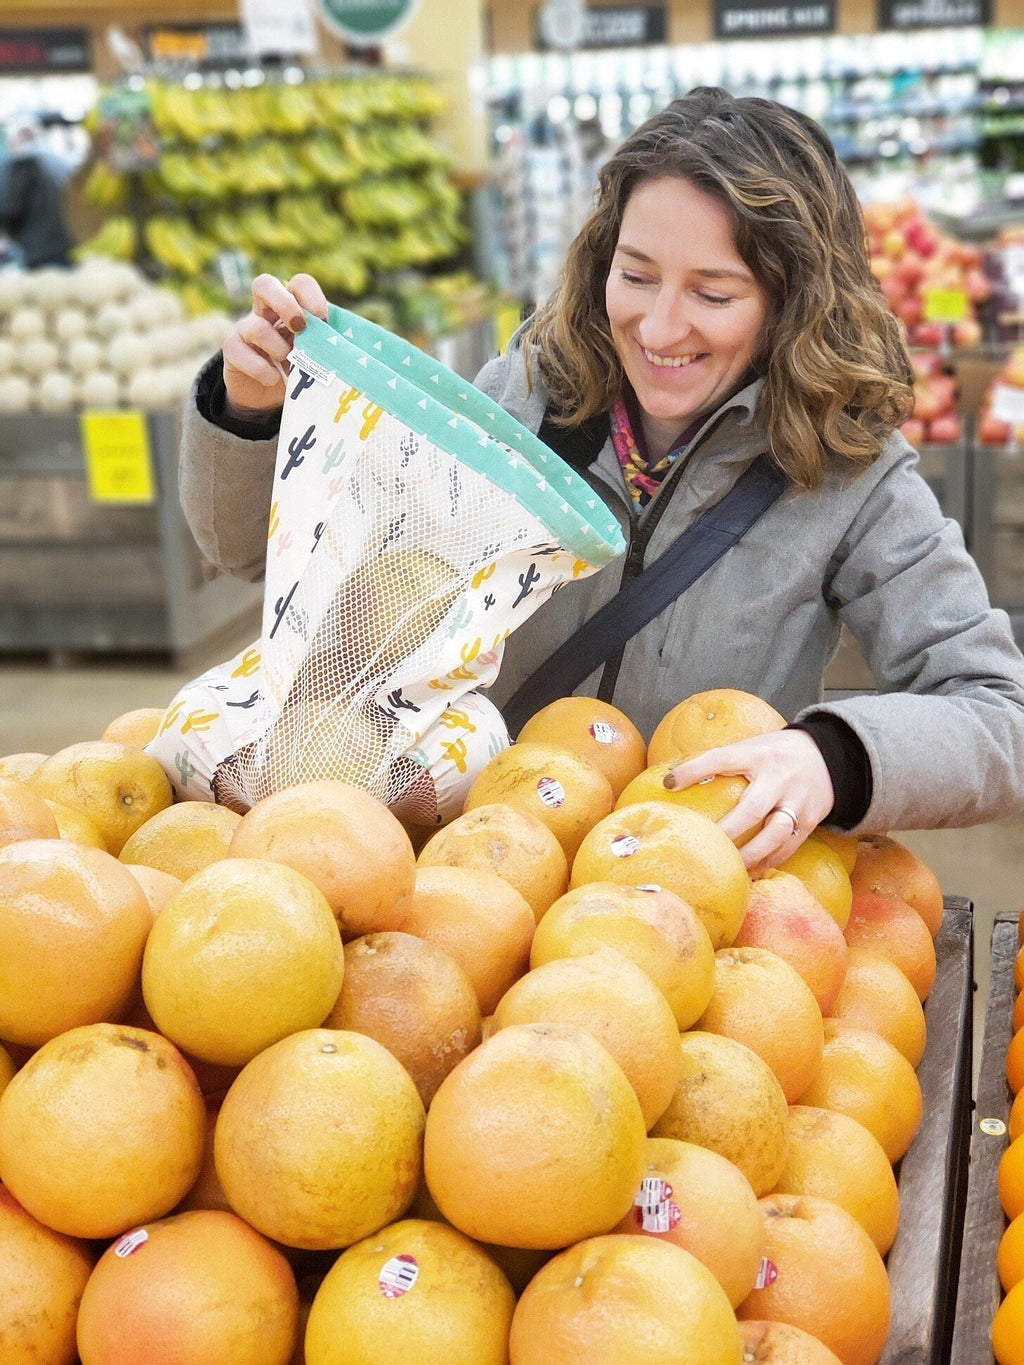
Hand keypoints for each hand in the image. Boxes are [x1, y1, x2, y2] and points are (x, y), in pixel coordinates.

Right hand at [221, 272, 329, 419]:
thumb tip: (348, 347)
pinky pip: (241, 352)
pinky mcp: (232, 350)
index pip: (298, 283)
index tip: (323, 318)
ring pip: (255, 326)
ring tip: (288, 364)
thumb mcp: (314, 353)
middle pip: (264, 284)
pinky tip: (274, 379)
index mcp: (289, 307)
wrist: (266, 396)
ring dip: (277, 347)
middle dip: (285, 304)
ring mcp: (245, 329)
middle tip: (300, 328)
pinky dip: (262, 369)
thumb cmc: (296, 369)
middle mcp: (264, 311)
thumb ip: (325, 343)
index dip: (310, 294)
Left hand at [662, 730, 834, 870]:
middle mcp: (778, 778)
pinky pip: (787, 847)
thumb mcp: (751, 747)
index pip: (722, 758)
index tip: (669, 783)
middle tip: (703, 844)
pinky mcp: (810, 821)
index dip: (694, 769)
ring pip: (775, 834)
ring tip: (728, 867)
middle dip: (728, 830)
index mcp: (758, 754)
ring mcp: (797, 801)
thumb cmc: (774, 755)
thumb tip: (670, 778)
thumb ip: (720, 762)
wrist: (829, 758)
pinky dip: (768, 862)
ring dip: (750, 855)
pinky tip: (749, 873)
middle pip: (752, 808)